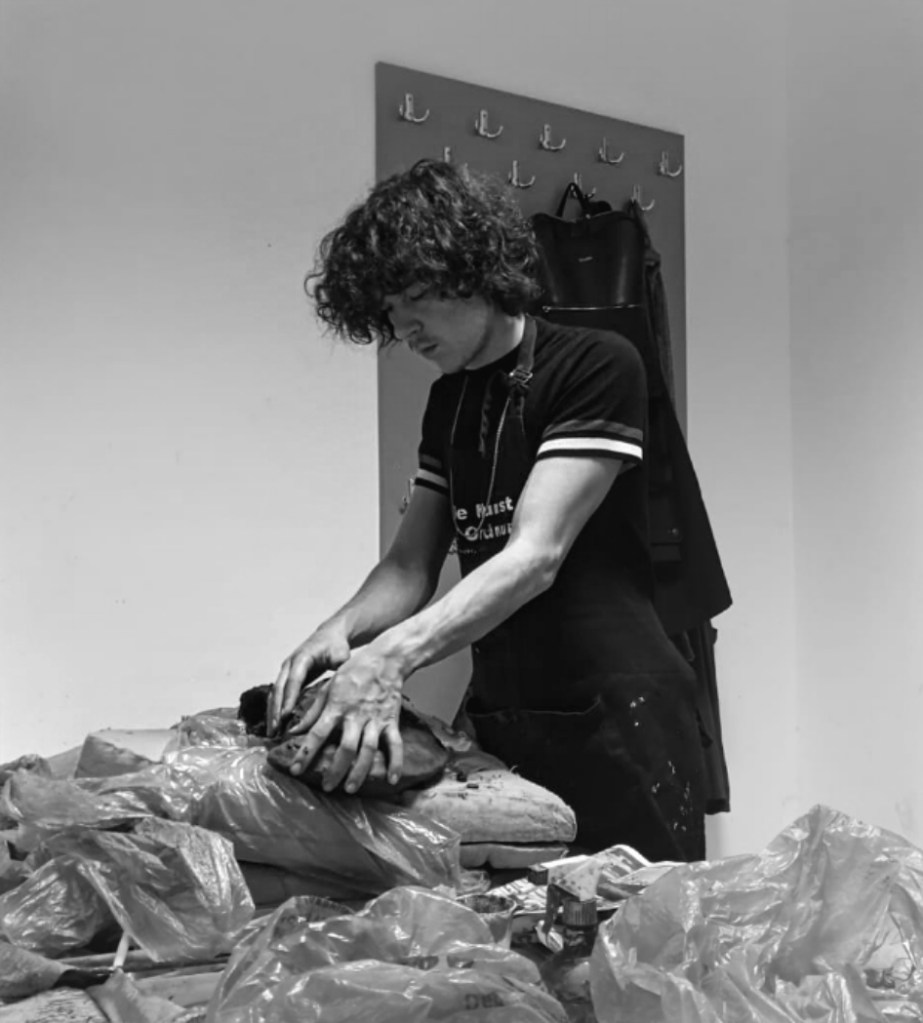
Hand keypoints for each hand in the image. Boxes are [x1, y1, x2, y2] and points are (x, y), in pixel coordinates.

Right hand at [269, 627, 350, 735]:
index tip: (285, 716)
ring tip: (271, 732)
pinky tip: (275, 725)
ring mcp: (286, 671)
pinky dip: (274, 709)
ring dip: (271, 712)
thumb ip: (341, 670)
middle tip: (275, 729)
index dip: (289, 698)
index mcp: (302, 658)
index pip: (294, 680)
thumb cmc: (336, 646)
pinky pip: (277, 695)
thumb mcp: (341, 655)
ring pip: (274, 693)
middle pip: (279, 689)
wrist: (329, 635)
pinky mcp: (286, 677)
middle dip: (276, 710)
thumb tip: (342, 687)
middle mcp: (290, 664)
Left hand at [288, 644, 404, 793]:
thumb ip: (312, 711)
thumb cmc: (353, 673)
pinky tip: (391, 779)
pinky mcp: (391, 721)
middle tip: (328, 787)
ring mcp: (375, 720)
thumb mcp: (328, 687)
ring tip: (350, 788)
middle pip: (346, 748)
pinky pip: (395, 744)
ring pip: (368, 749)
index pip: (317, 734)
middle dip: (335, 770)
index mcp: (337, 707)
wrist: (385, 660)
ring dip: (359, 771)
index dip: (305, 753)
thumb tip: (293, 730)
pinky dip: (395, 762)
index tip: (295, 770)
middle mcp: (356, 715)